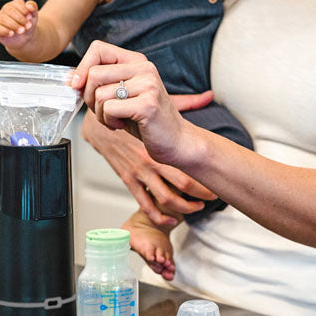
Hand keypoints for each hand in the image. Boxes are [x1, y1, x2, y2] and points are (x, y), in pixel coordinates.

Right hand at [0, 0, 37, 46]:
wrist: (25, 39)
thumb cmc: (28, 25)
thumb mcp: (33, 17)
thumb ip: (33, 8)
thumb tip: (29, 5)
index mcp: (15, 4)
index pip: (17, 3)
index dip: (24, 10)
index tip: (30, 18)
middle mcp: (5, 10)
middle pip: (10, 10)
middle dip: (20, 18)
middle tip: (28, 26)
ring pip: (3, 19)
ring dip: (14, 25)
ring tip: (22, 31)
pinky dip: (5, 31)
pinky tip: (12, 33)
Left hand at [71, 40, 191, 165]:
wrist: (176, 141)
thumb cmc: (146, 120)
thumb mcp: (122, 95)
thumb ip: (101, 83)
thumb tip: (70, 79)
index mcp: (137, 61)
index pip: (99, 48)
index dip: (82, 67)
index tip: (78, 86)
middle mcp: (144, 68)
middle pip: (94, 73)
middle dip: (89, 97)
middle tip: (103, 111)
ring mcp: (148, 85)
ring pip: (100, 94)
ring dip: (100, 114)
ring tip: (116, 119)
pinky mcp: (147, 105)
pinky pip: (109, 109)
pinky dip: (109, 122)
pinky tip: (122, 125)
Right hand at [80, 110, 216, 225]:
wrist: (98, 123)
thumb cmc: (129, 113)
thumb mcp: (158, 105)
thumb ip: (186, 102)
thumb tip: (208, 95)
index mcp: (160, 144)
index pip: (188, 165)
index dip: (206, 176)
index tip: (217, 178)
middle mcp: (151, 161)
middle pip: (182, 185)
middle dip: (200, 195)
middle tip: (213, 198)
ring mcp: (139, 173)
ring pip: (165, 199)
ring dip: (184, 208)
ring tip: (196, 209)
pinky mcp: (128, 180)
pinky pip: (144, 204)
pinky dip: (158, 217)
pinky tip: (169, 220)